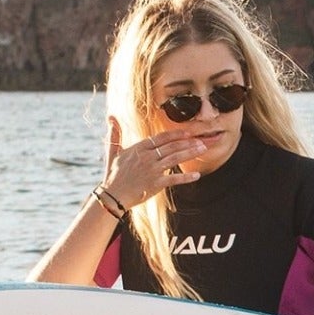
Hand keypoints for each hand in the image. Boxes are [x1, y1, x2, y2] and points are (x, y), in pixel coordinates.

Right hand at [100, 115, 214, 211]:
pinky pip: (174, 179)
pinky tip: (197, 176)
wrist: (112, 196)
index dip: (176, 134)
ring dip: (191, 153)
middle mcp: (147, 157)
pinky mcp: (155, 184)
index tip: (187, 133)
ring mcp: (152, 170)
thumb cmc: (113, 176)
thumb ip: (115, 135)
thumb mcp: (113, 153)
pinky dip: (186, 177)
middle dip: (188, 142)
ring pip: (175, 158)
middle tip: (201, 141)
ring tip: (202, 150)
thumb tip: (111, 118)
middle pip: (172, 146)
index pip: (161, 137)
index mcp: (139, 148)